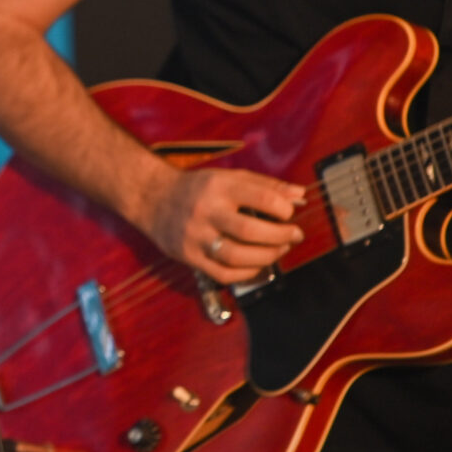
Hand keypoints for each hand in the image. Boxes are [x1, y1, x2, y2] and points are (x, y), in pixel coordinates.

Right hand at [134, 166, 306, 282]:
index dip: (284, 209)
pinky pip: (223, 274)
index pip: (261, 198)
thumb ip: (265, 185)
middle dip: (280, 236)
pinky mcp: (188, 256)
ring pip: (237, 256)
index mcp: (218, 186)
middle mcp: (205, 211)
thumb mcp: (229, 177)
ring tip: (279, 250)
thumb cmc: (197, 188)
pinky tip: (257, 265)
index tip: (289, 213)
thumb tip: (300, 195)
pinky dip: (247, 273)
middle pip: (250, 231)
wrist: (151, 198)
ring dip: (267, 257)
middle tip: (293, 235)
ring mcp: (195, 236)